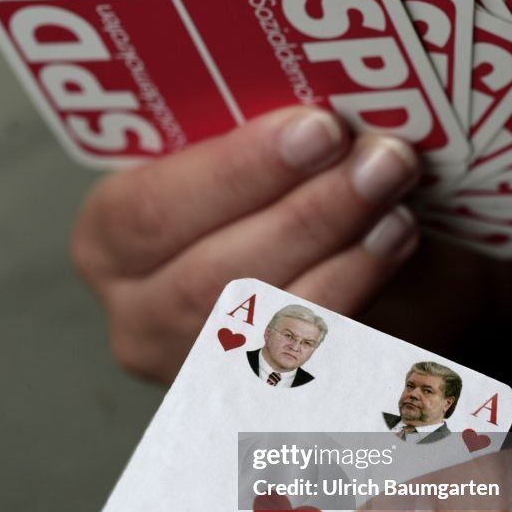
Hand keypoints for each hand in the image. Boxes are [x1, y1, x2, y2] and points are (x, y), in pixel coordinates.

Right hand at [71, 106, 420, 381]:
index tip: (319, 128)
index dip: (234, 172)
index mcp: (111, 241)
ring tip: (400, 206)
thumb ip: (276, 141)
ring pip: (262, 330)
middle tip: (381, 160)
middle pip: (209, 279)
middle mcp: (139, 318)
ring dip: (342, 260)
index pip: (148, 213)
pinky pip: (310, 374)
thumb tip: (331, 100)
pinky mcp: (257, 411)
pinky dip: (361, 312)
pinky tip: (396, 255)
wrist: (365, 279)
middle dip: (305, 215)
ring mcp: (196, 376)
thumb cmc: (295, 202)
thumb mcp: (267, 164)